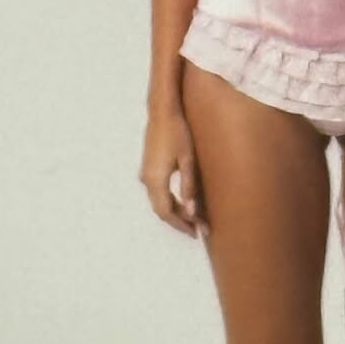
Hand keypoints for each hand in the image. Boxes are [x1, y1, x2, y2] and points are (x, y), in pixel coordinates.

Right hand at [139, 106, 209, 240]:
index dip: (181, 224)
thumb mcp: (187, 159)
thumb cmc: (178, 132)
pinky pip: (158, 192)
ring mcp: (146, 173)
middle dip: (180, 221)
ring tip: (194, 218)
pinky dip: (170, 201)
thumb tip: (192, 211)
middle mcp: (147, 179)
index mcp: (156, 179)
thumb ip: (189, 186)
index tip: (197, 233)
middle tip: (199, 229)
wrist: (162, 111)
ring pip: (159, 201)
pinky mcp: (149, 168)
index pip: (166, 212)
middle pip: (162, 209)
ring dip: (175, 212)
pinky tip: (183, 202)